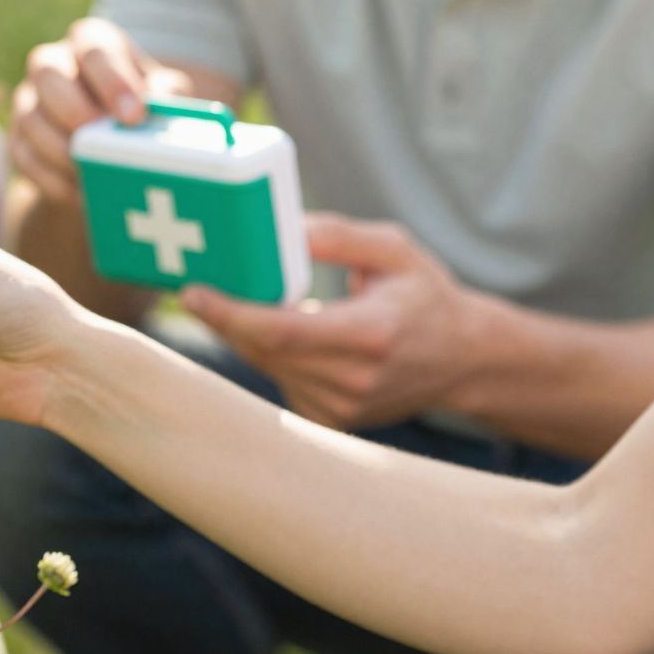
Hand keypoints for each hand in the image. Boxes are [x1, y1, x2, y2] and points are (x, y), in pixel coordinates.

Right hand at [9, 16, 192, 202]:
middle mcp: (53, 62)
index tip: (134, 115)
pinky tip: (81, 194)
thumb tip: (163, 106)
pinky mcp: (18, 139)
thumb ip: (166, 94)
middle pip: (48, 73)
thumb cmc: (142, 106)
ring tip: (97, 174)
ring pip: (32, 118)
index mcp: (92, 41)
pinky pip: (24, 157)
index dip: (113, 81)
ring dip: (64, 150)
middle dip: (77, 110)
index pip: (94, 50)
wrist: (111, 141)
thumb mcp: (163, 94)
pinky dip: (53, 179)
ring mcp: (29, 99)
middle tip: (104, 143)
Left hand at [182, 214, 482, 429]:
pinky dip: (274, 355)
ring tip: (255, 301)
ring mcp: (341, 409)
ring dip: (250, 334)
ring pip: (267, 366)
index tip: (192, 292)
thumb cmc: (425, 297)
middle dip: (227, 316)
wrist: (462, 361)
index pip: (281, 331)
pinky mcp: (330, 423)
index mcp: (371, 335)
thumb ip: (339, 237)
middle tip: (200, 284)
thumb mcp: (394, 249)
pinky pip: (280, 381)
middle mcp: (354, 381)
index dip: (230, 313)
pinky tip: (297, 336)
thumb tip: (283, 230)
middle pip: (263, 349)